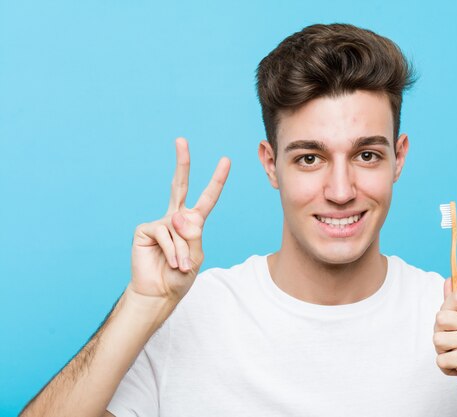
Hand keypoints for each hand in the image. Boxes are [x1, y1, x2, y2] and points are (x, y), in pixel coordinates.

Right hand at [129, 137, 229, 303]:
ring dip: (182, 251)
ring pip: (178, 227)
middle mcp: (175, 218)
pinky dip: (171, 250)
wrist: (159, 293)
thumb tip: (178, 215)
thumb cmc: (179, 277)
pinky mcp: (145, 230)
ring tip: (179, 265)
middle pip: (179, 185)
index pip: (207, 198)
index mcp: (192, 223)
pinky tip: (169, 261)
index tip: (225, 160)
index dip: (217, 180)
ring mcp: (160, 222)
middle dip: (182, 162)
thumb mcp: (195, 257)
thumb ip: (192, 236)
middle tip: (181, 140)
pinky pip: (165, 234)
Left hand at [433, 278, 456, 407]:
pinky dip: (446, 367)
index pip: (456, 295)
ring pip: (437, 339)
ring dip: (442, 352)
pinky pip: (440, 360)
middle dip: (441, 333)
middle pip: (440, 318)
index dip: (447, 308)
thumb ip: (456, 303)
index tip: (455, 323)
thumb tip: (448, 280)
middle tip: (455, 344)